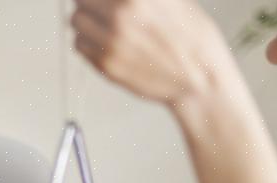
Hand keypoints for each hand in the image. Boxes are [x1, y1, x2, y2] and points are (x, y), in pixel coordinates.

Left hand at [71, 0, 229, 105]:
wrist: (200, 80)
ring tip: (105, 25)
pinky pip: (80, 45)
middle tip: (102, 8)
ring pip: (76, 22)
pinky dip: (88, 41)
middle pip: (80, 0)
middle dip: (90, 2)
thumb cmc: (193, 39)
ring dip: (86, 21)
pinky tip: (107, 42)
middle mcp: (120, 18)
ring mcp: (111, 43)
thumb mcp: (172, 1)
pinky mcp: (106, 66)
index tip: (103, 0)